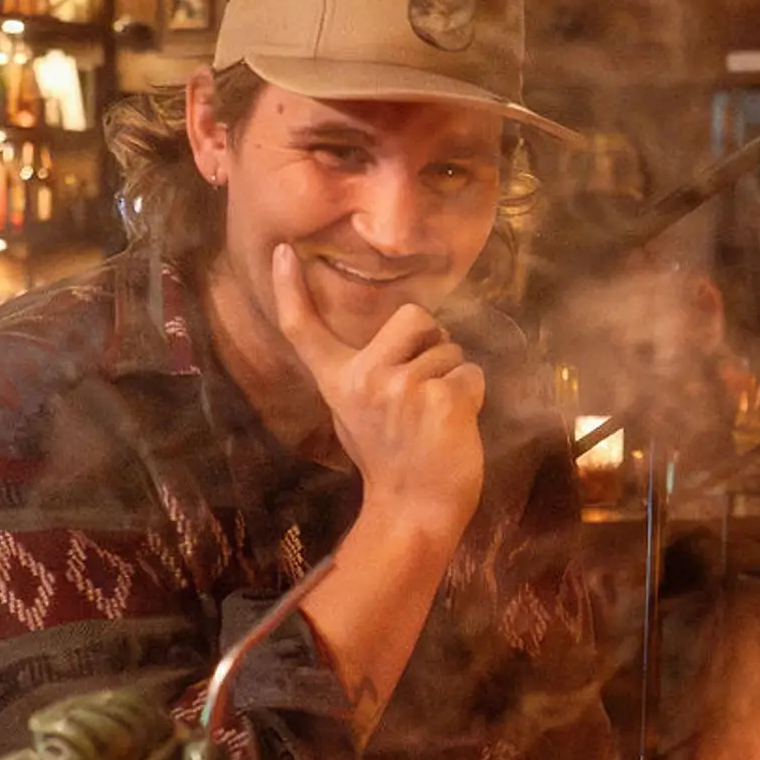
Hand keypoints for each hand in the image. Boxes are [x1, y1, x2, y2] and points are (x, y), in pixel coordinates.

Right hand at [271, 245, 486, 533]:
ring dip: (454, 377)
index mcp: (338, 381)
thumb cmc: (392, 459)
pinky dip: (473, 396)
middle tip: (423, 390)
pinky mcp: (441, 398)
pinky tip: (454, 425)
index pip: (305, 329)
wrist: (416, 509)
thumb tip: (401, 333)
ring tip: (436, 417)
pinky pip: (472, 373)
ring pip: (451, 348)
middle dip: (433, 343)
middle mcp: (364, 378)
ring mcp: (403, 387)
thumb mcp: (357, 413)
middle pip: (415, 316)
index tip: (285, 250)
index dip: (291, 288)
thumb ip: (365, 373)